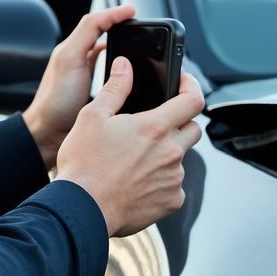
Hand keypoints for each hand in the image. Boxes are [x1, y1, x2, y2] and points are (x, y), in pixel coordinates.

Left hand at [21, 3, 136, 170]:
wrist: (47, 134)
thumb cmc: (55, 101)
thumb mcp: (70, 60)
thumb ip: (87, 37)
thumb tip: (109, 20)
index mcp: (71, 48)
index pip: (95, 22)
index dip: (115, 13)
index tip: (133, 10)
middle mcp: (77, 59)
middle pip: (100, 33)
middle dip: (119, 26)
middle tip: (138, 24)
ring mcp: (83, 76)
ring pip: (105, 52)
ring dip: (120, 45)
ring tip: (137, 43)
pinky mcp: (91, 92)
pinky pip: (107, 72)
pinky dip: (119, 67)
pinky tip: (129, 73)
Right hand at [54, 57, 203, 237]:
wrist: (82, 209)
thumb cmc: (85, 164)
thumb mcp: (93, 117)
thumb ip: (115, 88)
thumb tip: (125, 67)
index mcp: (155, 127)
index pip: (193, 100)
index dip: (192, 87)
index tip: (183, 85)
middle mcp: (171, 152)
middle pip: (194, 128)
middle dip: (180, 122)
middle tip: (154, 126)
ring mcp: (174, 179)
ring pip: (182, 159)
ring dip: (167, 154)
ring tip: (137, 159)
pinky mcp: (172, 201)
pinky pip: (175, 186)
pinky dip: (162, 182)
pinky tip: (139, 182)